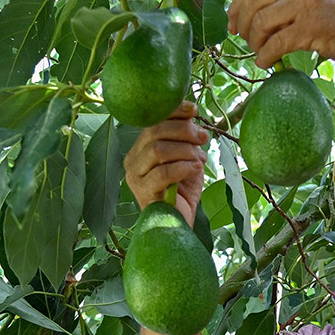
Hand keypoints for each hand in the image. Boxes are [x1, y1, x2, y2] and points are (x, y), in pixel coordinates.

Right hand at [122, 101, 208, 226]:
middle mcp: (132, 161)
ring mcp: (135, 178)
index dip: (173, 111)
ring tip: (200, 159)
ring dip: (185, 150)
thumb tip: (192, 116)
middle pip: (154, 131)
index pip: (152, 121)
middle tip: (203, 138)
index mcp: (140, 149)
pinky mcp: (143, 193)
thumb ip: (186, 138)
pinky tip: (196, 169)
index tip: (194, 110)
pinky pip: (163, 173)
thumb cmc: (183, 192)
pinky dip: (184, 167)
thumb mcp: (187, 159)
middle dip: (183, 130)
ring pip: (158, 150)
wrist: (179, 224)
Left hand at [227, 0, 334, 68]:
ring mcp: (308, 3)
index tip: (233, 24)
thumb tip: (256, 13)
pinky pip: (275, 43)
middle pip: (252, 1)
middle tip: (243, 41)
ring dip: (253, 42)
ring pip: (260, 22)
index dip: (237, 6)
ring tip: (259, 53)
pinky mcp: (313, 27)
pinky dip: (265, 56)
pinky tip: (267, 63)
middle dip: (241, 24)